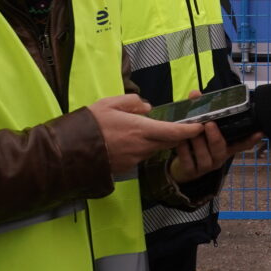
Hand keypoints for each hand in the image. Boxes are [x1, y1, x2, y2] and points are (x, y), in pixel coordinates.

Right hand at [87, 93, 203, 176]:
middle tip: (177, 125)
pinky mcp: (125, 168)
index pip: (174, 132)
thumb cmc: (90, 124)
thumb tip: (146, 107)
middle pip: (167, 142)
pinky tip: (126, 141)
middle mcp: (141, 147)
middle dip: (174, 134)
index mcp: (141, 129)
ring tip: (141, 129)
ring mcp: (134, 159)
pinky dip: (140, 148)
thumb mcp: (110, 103)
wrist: (69, 150)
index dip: (190, 130)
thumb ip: (132, 102)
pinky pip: (140, 156)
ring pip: (153, 148)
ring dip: (155, 140)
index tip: (201, 126)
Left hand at [168, 90, 265, 182]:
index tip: (259, 132)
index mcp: (225, 145)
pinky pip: (189, 163)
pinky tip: (180, 142)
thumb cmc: (195, 140)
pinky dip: (184, 152)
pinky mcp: (192, 172)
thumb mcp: (199, 126)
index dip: (251, 139)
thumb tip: (195, 93)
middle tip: (209, 124)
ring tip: (190, 132)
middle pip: (221, 149)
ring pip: (205, 157)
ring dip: (197, 143)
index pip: (241, 143)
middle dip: (215, 137)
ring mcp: (206, 166)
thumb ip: (199, 110)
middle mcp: (219, 157)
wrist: (180, 164)